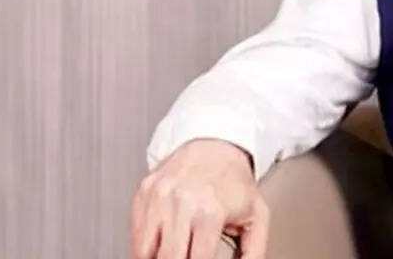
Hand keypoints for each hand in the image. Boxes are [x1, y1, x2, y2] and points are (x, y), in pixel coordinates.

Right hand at [131, 139, 270, 258]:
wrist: (216, 146)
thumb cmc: (235, 181)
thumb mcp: (257, 216)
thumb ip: (254, 251)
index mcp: (210, 213)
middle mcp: (181, 204)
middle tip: (190, 255)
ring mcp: (158, 197)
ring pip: (144, 252)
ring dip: (159, 257)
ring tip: (178, 251)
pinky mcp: (143, 193)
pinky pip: (135, 234)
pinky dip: (146, 246)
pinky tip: (163, 244)